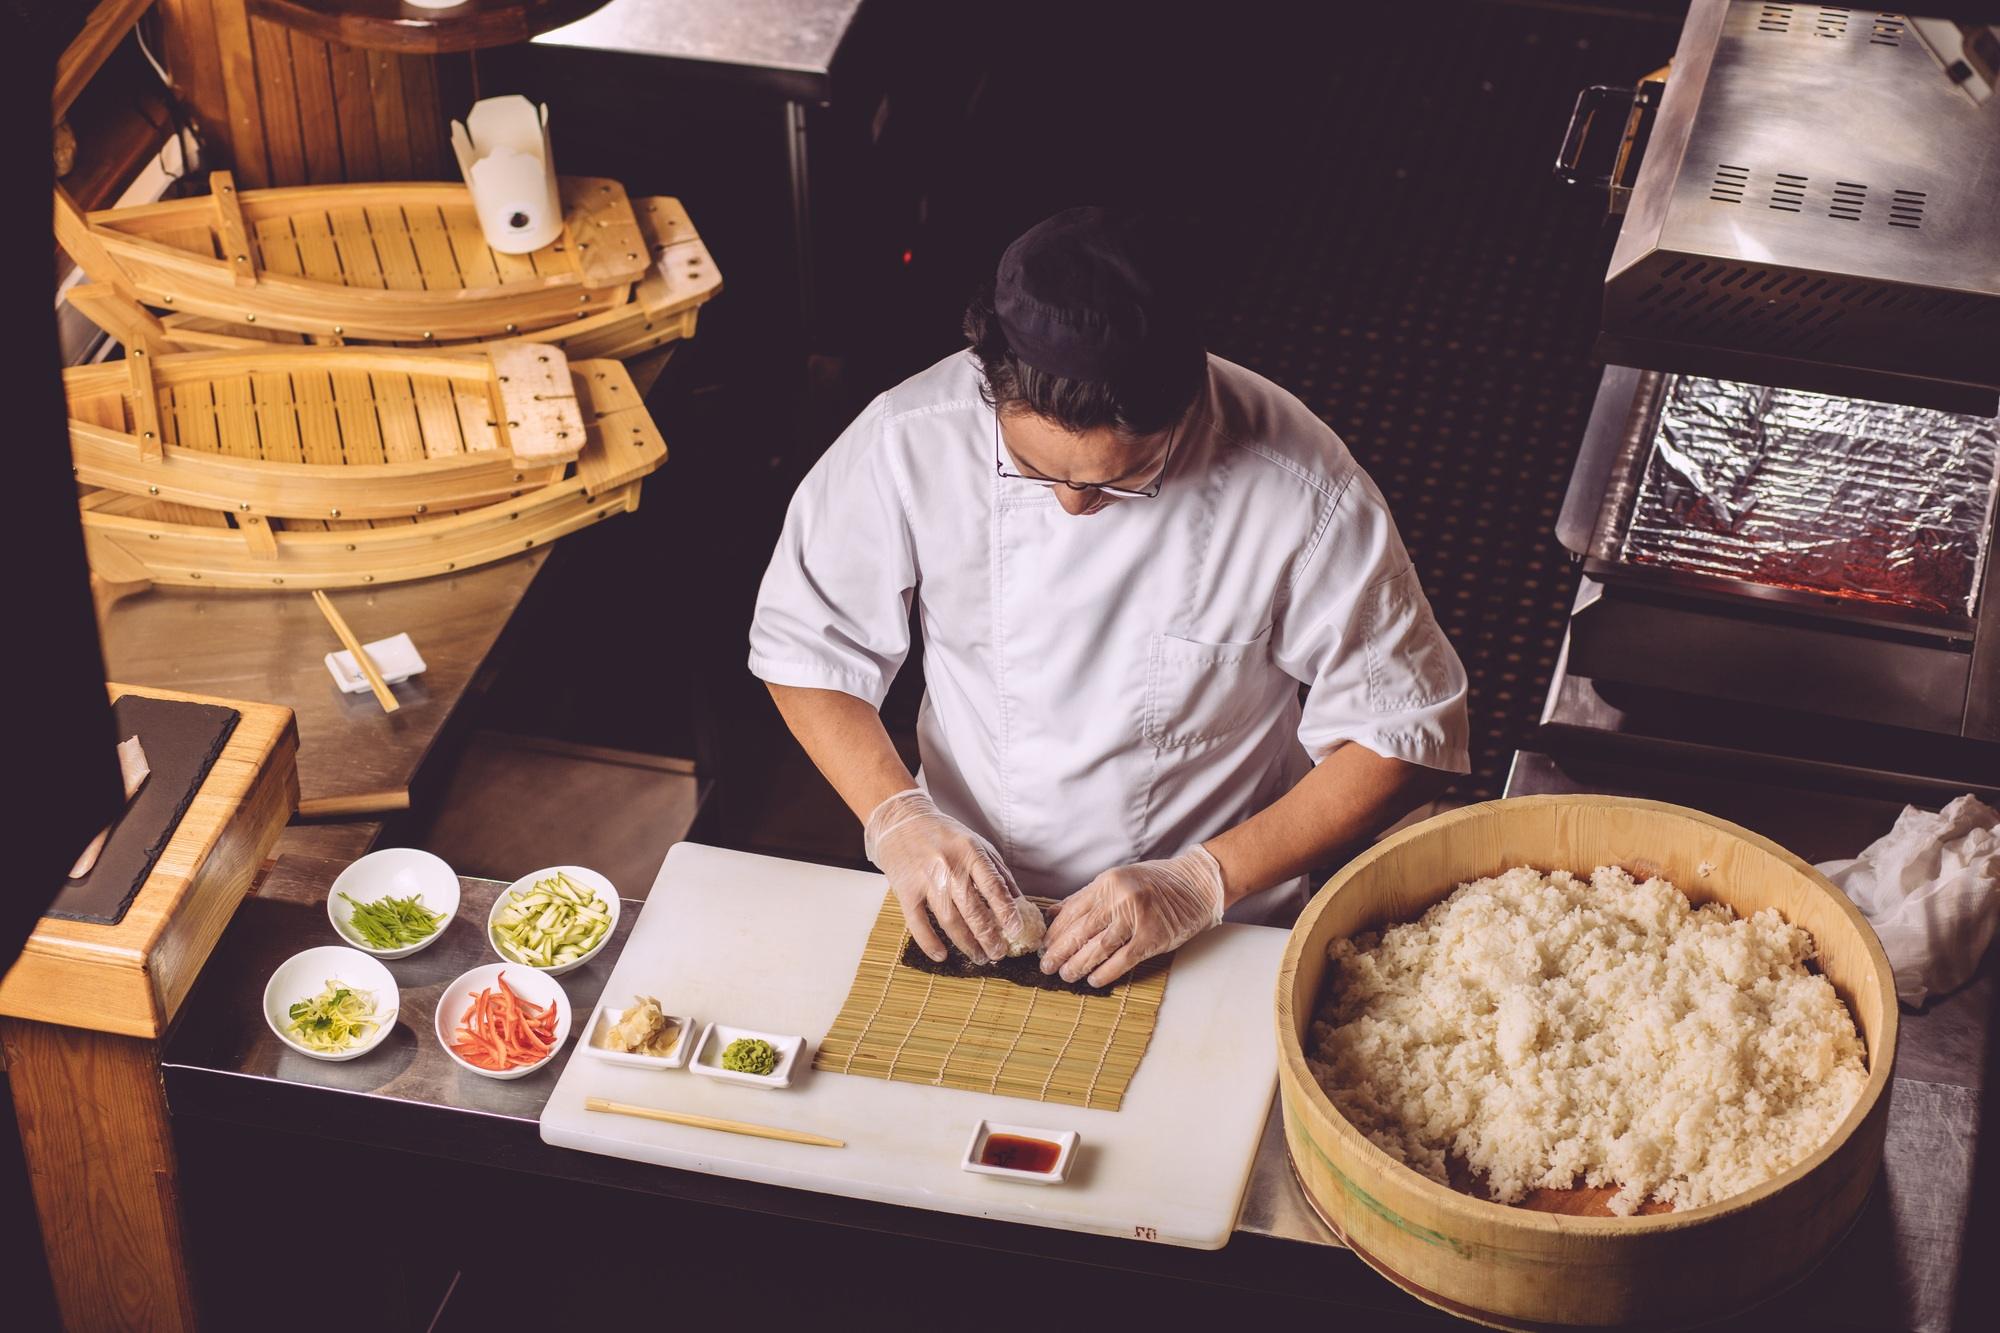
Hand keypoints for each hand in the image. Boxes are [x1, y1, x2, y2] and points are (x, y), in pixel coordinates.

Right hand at [864, 789, 1041, 962]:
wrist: (902, 821)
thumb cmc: (944, 835)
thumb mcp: (976, 843)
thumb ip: (998, 871)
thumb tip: (1020, 902)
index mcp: (970, 852)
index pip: (993, 887)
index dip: (1007, 912)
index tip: (1016, 932)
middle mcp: (949, 866)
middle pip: (973, 909)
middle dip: (988, 936)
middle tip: (998, 954)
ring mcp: (925, 880)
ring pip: (949, 920)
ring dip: (966, 943)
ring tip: (978, 957)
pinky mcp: (905, 891)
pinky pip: (918, 923)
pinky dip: (930, 943)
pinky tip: (942, 956)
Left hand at [1040, 845, 1225, 986]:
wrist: (1196, 885)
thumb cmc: (1156, 883)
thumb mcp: (1118, 880)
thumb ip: (1086, 897)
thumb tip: (1053, 915)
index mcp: (1107, 883)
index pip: (1071, 911)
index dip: (1054, 932)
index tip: (1043, 946)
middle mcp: (1120, 899)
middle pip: (1080, 931)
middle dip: (1059, 952)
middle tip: (1047, 967)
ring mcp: (1137, 919)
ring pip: (1098, 948)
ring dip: (1078, 965)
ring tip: (1066, 976)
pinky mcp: (1152, 938)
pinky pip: (1122, 961)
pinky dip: (1105, 973)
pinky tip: (1093, 980)